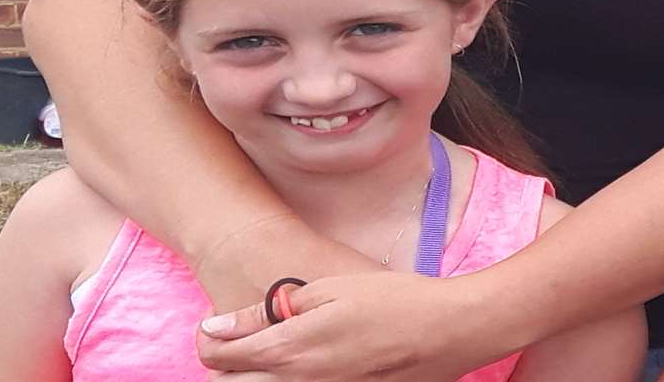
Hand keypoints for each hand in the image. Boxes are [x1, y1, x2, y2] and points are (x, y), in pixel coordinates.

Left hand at [196, 270, 512, 380]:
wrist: (450, 330)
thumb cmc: (394, 300)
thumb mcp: (328, 291)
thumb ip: (267, 311)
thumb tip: (217, 325)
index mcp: (288, 351)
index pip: (217, 358)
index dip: (213, 339)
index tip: (224, 327)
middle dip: (228, 368)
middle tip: (248, 344)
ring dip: (258, 378)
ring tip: (280, 354)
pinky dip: (292, 381)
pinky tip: (311, 365)